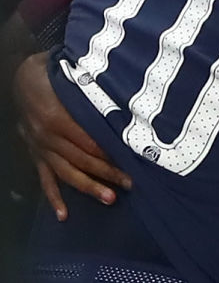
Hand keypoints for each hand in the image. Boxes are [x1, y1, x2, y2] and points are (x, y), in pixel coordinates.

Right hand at [13, 52, 131, 219]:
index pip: (89, 141)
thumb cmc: (52, 72)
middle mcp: (47, 137)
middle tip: (130, 184)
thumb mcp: (71, 73)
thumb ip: (91, 87)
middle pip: (82, 159)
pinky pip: (44, 178)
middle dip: (107, 172)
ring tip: (109, 199)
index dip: (109, 153)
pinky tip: (63, 215)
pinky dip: (53, 197)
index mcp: (57, 117)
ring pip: (66, 172)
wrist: (19, 77)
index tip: (130, 161)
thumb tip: (123, 89)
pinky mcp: (36, 154)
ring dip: (88, 186)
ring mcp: (40, 148)